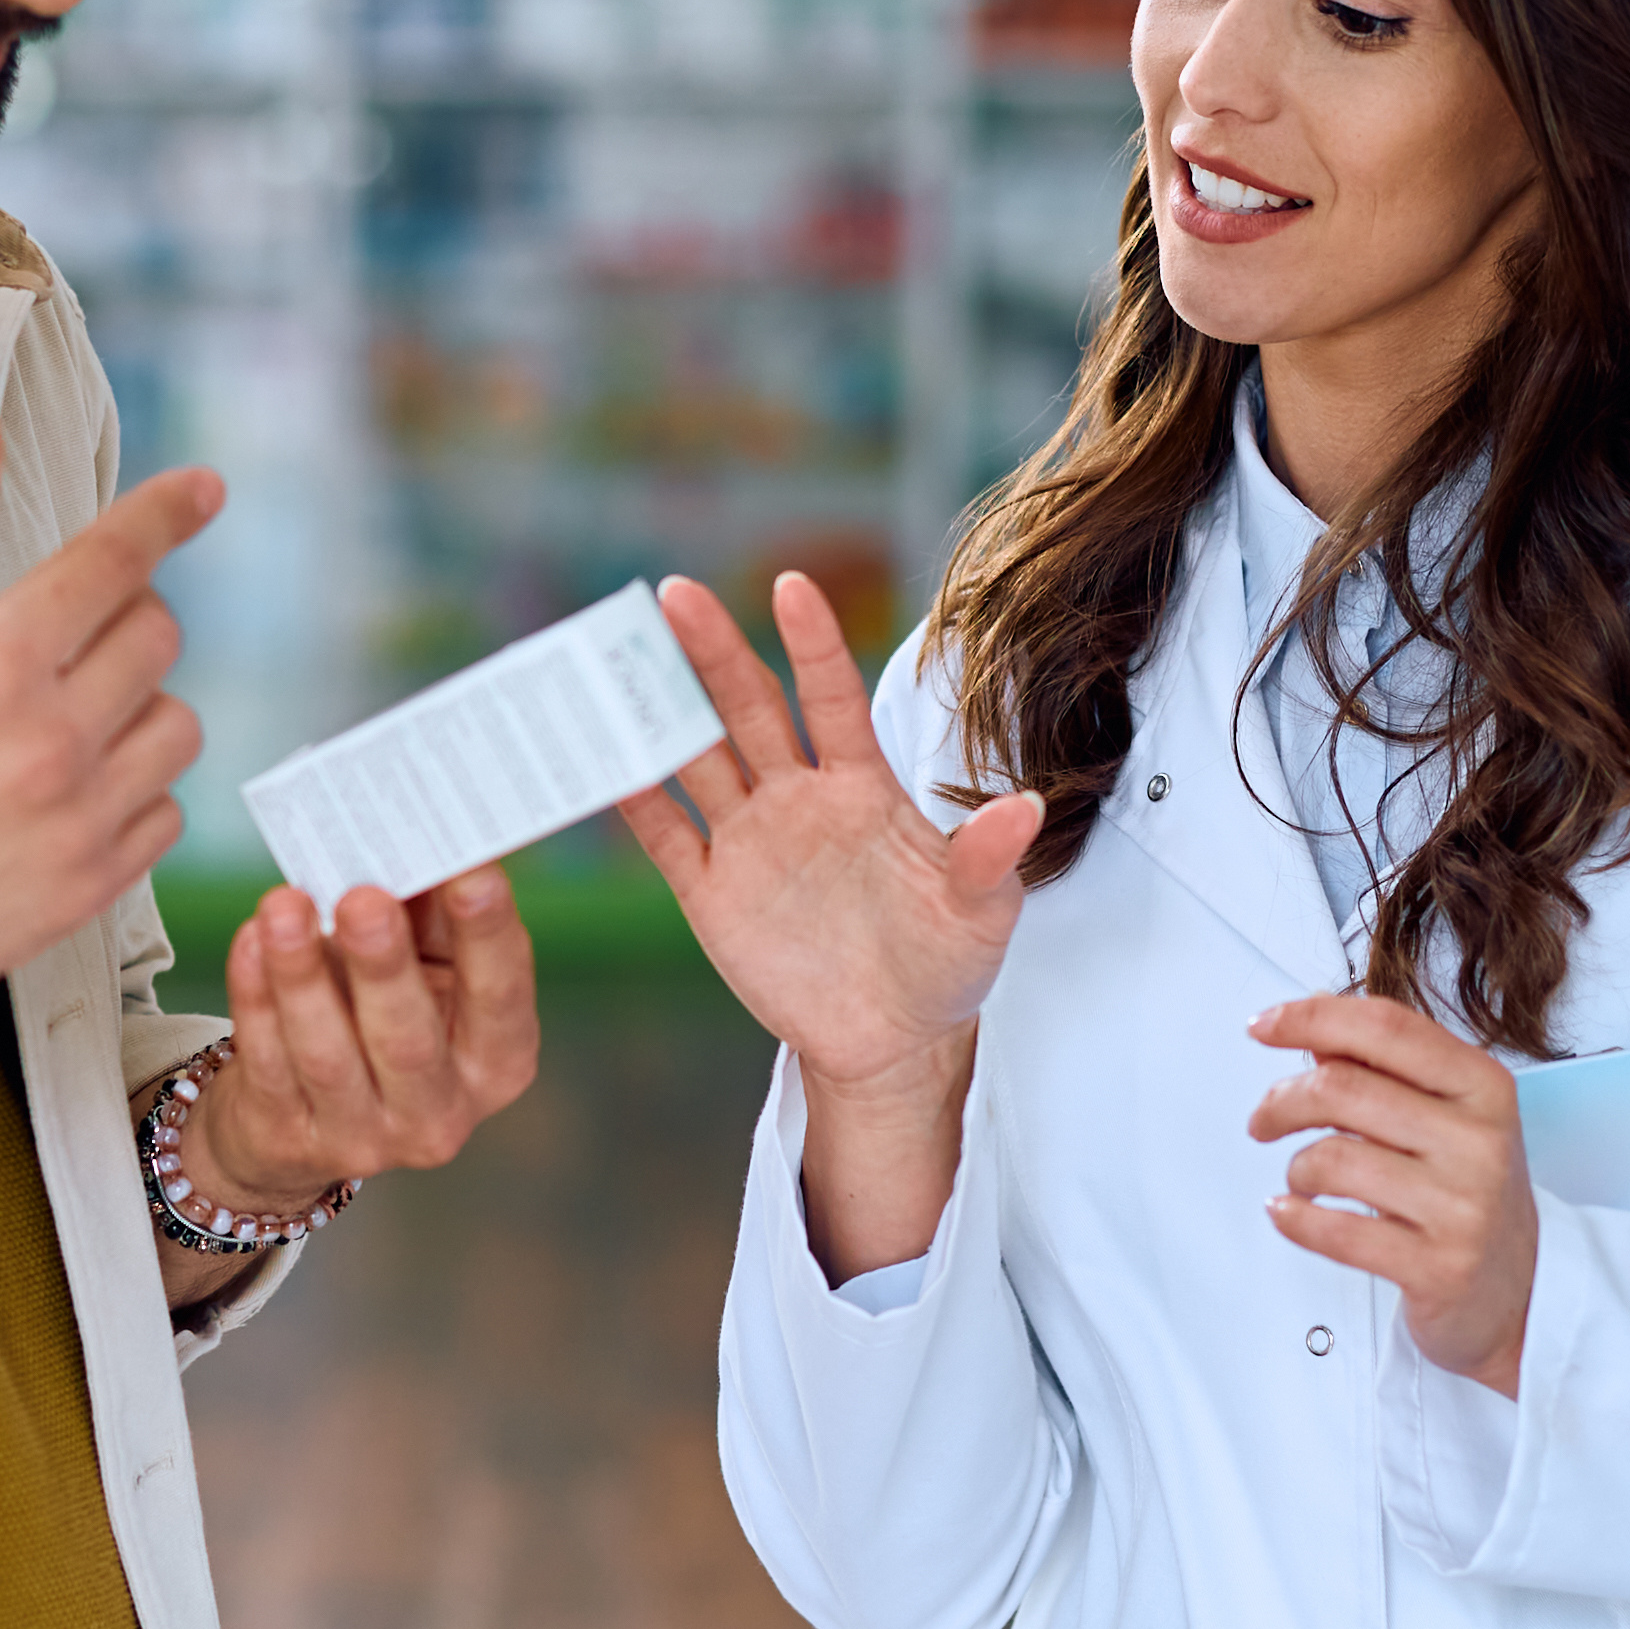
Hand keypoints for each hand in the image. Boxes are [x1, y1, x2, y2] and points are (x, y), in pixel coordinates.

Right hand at [0, 415, 216, 1034]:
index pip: (114, 561)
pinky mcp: (86, 889)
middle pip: (157, 636)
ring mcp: (75, 823)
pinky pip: (165, 813)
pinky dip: (131, 792)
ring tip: (60, 717)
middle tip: (60, 635)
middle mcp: (47, 743)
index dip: (164, 514)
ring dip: (133, 706)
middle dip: (120, 616)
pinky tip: (64, 790)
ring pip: (176, 725)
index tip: (200, 492)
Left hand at [189, 869, 540, 1218]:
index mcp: (495, 1060)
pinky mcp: (288, 1137)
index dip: (489, 935)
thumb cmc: (379, 1016)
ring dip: (302, 974)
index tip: (472, 873)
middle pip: (410, 1040)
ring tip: (284, 908)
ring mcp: (361, 1138)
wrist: (305, 1117)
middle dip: (385, 965)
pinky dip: (256, 996)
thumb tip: (416, 833)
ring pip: (327, 1054)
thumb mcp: (423, 971)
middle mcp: (439, 1112)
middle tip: (364, 898)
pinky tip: (252, 942)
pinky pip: (267, 1061)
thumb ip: (430, 913)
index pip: (502, 998)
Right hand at [612, 573, 1037, 1093]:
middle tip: (676, 594)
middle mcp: (799, 797)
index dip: (812, 644)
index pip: (832, 699)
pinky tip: (603, 760)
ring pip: (697, 757)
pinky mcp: (712, 893)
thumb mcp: (982, 914)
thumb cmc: (946, 963)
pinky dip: (634, 799)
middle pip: (748, 709)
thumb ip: (988, 859)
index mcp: (863, 787)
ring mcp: (750, 840)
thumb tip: (1025, 806)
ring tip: (617, 658)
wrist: (892, 1041)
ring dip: (660, 710)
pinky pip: (666, 836)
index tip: (792, 586)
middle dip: (713, 650)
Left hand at [1252, 993, 1536, 1396]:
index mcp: (1483, 1086)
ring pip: (1332, 1159)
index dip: (1313, 1018)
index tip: (1265, 1026)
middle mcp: (1480, 1140)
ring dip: (1295, 1167)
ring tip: (1302, 1179)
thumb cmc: (1468, 1194)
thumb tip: (1314, 1030)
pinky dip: (1294, 1218)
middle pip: (1343, 1088)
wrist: (1516, 1292)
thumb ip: (1383, 1070)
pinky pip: (1337, 1232)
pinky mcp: (1438, 1267)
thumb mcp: (1446, 1116)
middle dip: (1282, 1101)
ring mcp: (1462, 1206)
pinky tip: (1289, 1212)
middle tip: (1264, 1119)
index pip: (1386, 1027)